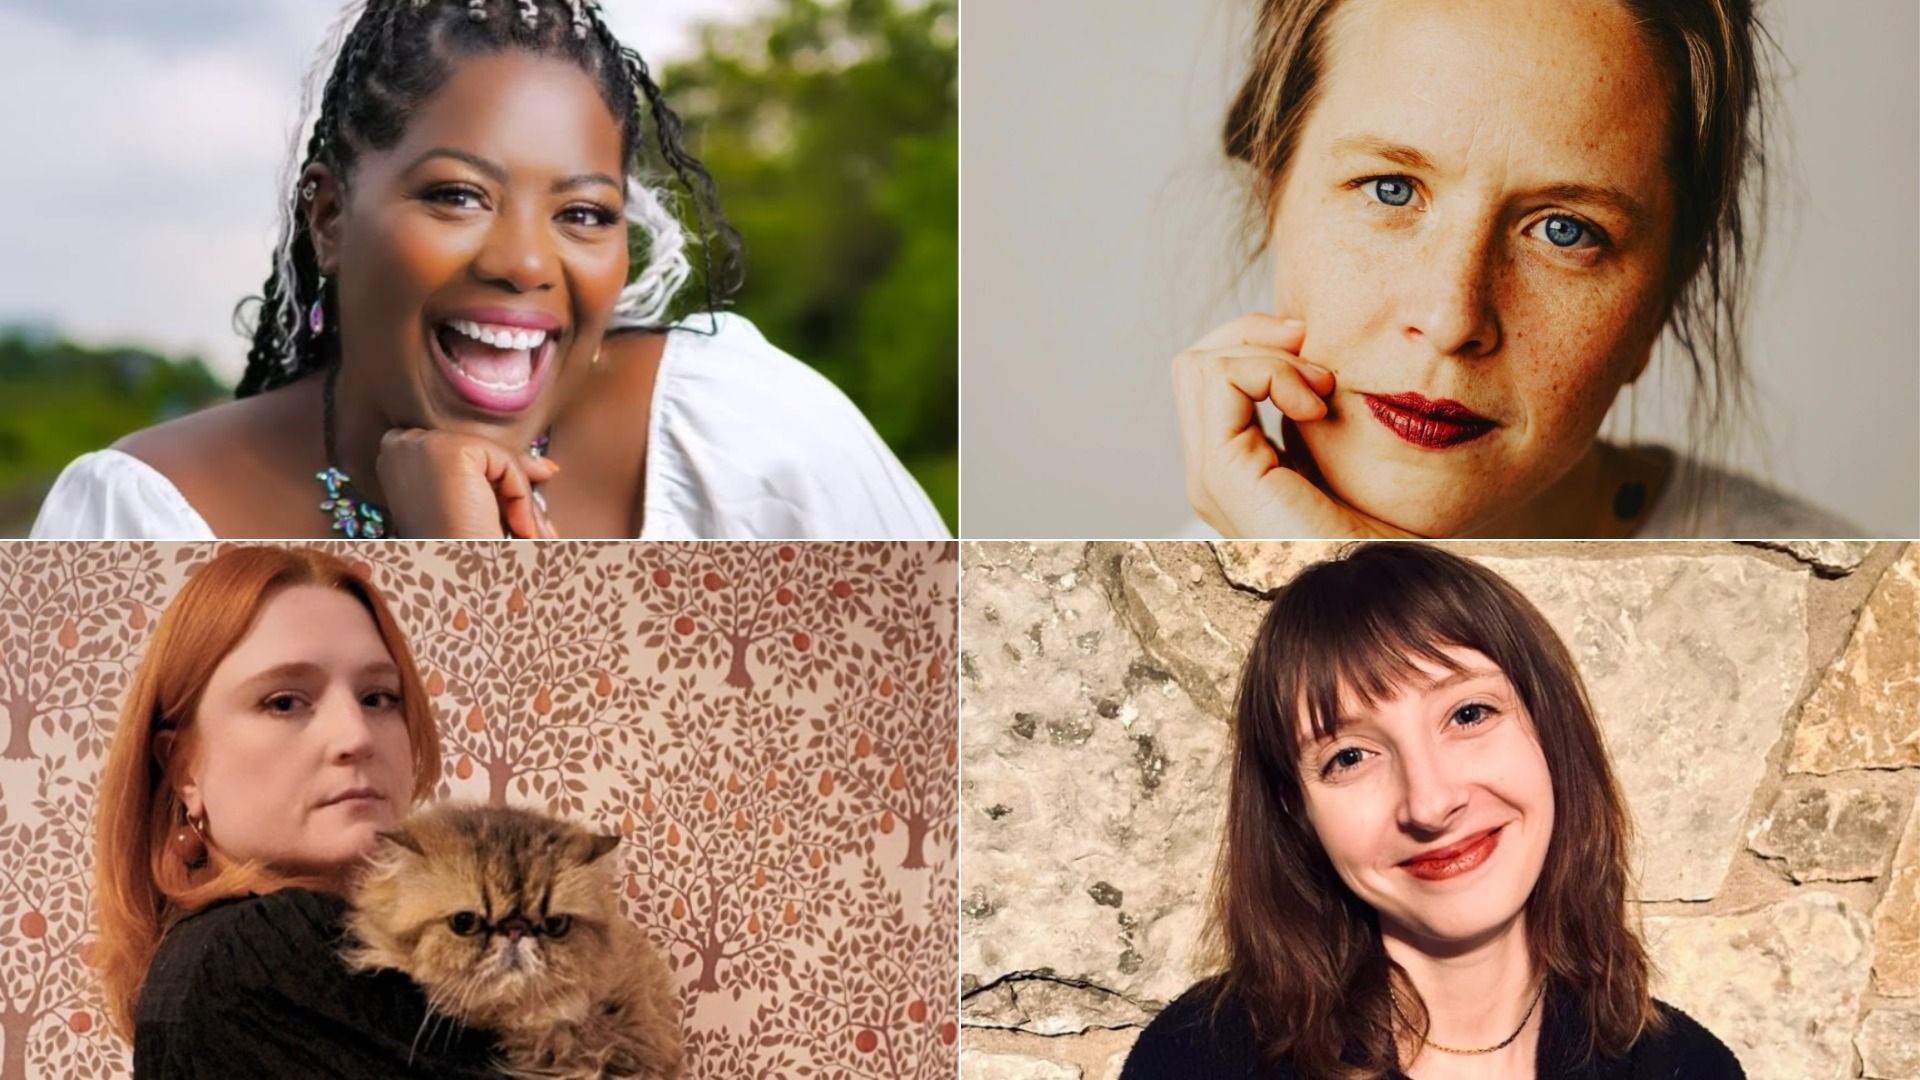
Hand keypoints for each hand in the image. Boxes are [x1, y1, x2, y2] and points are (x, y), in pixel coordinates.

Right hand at [374, 429, 559, 538]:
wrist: (455, 583)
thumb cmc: (460, 553)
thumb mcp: (472, 504)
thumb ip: (498, 477)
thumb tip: (546, 467)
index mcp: (394, 457)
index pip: (458, 452)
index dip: (492, 477)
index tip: (520, 505)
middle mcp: (398, 445)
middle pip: (477, 451)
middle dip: (512, 484)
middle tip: (536, 524)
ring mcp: (420, 444)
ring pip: (494, 457)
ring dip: (520, 498)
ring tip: (526, 534)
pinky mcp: (449, 451)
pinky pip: (504, 462)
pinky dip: (520, 497)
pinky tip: (519, 528)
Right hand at [1172, 314, 1408, 537]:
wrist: (1391, 589)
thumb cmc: (1387, 537)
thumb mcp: (1349, 458)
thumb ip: (1322, 418)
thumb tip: (1324, 365)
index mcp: (1239, 467)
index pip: (1216, 375)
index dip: (1266, 348)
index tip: (1327, 371)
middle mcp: (1214, 472)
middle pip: (1198, 362)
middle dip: (1258, 337)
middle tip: (1320, 364)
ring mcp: (1212, 476)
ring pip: (1199, 363)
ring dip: (1268, 354)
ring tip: (1320, 388)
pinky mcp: (1222, 475)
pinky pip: (1219, 379)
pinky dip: (1269, 370)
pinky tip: (1314, 405)